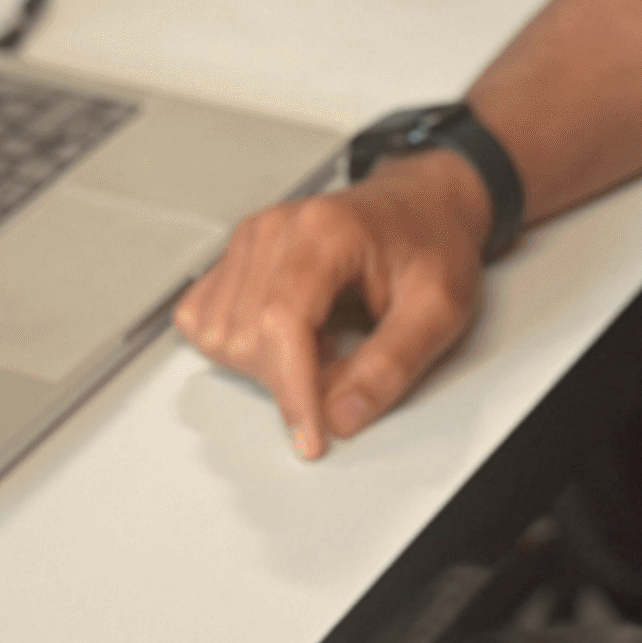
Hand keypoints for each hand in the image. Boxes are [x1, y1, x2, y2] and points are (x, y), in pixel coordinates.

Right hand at [173, 155, 487, 459]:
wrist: (423, 204)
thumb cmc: (432, 243)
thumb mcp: (439, 309)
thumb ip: (392, 366)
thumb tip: (342, 416)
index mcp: (326, 232)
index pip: (282, 323)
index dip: (292, 391)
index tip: (310, 437)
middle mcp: (276, 229)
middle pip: (246, 335)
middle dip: (289, 379)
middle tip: (342, 368)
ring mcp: (250, 238)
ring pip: (219, 333)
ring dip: (265, 363)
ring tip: (321, 343)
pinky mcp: (236, 254)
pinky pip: (202, 318)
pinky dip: (238, 344)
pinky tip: (287, 335)